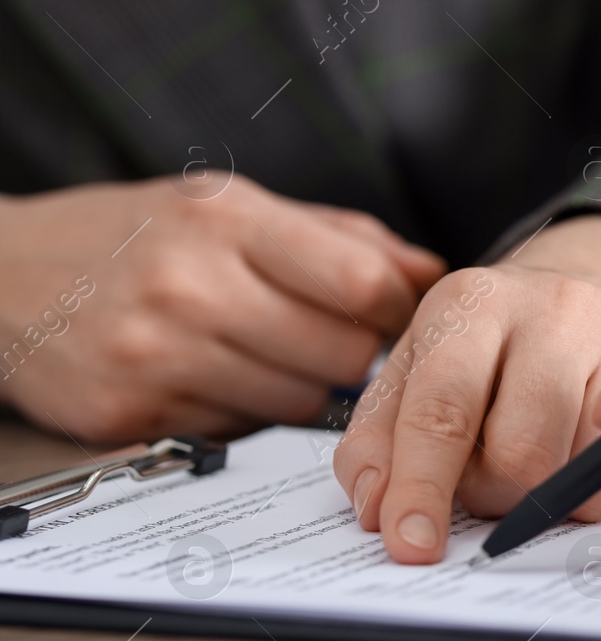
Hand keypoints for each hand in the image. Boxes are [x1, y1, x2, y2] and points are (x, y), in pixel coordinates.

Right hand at [0, 177, 442, 441]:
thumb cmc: (129, 236)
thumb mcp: (228, 206)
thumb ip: (340, 239)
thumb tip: (432, 273)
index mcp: (223, 221)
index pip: (361, 283)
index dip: (398, 308)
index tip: (395, 314)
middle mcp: (188, 287)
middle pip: (343, 355)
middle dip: (354, 354)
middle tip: (327, 339)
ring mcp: (154, 356)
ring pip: (300, 403)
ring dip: (302, 387)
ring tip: (262, 353)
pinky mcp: (129, 415)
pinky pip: (239, 434)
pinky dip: (244, 414)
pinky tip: (212, 378)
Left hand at [333, 214, 600, 563]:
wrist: (571, 299)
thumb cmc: (480, 349)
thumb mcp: (413, 374)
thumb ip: (378, 441)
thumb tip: (377, 509)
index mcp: (469, 303)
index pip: (442, 410)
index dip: (423, 486)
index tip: (411, 545)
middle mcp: (552, 307)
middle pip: (521, 454)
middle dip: (494, 494)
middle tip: (485, 478)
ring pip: (581, 473)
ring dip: (545, 496)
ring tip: (533, 457)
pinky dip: (593, 488)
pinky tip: (576, 452)